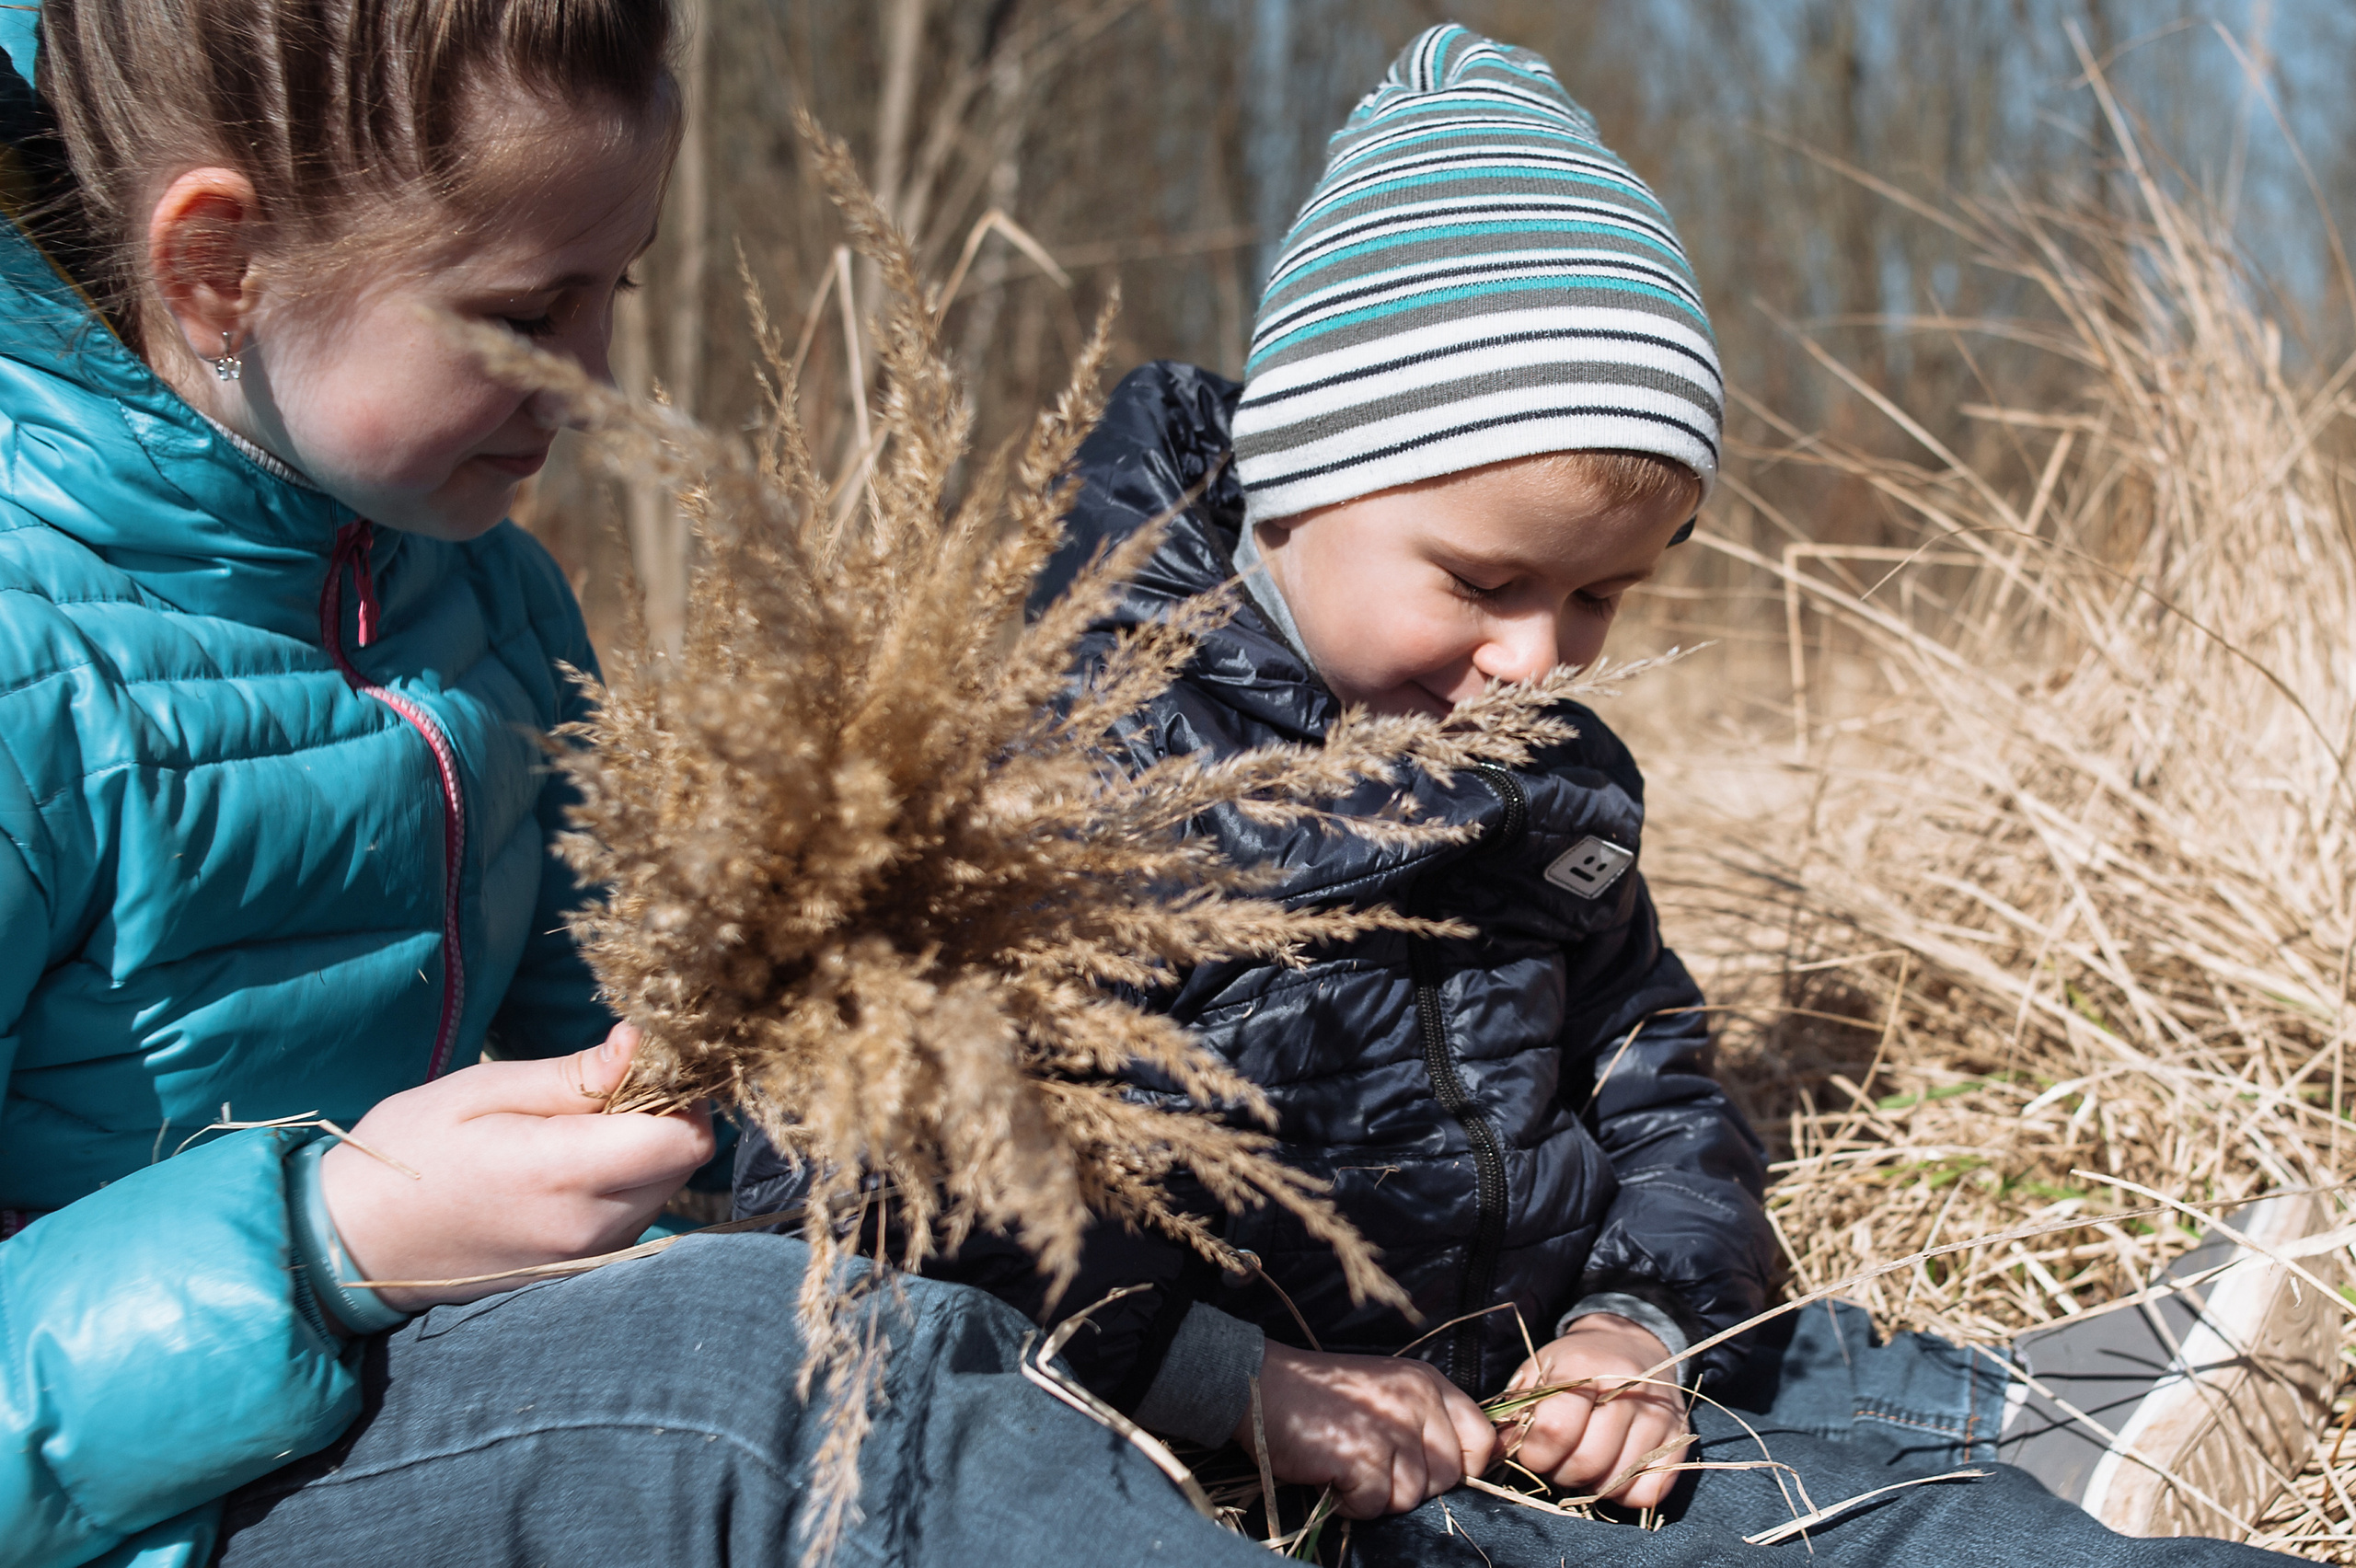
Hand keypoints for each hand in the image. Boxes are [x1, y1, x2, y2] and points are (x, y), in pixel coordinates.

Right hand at [320, 1022, 713, 1312]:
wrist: (356, 1242)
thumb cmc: (410, 1153)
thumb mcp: (484, 1090)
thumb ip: (574, 1075)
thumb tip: (641, 1045)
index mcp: (563, 1176)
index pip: (684, 1139)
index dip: (681, 1092)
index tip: (642, 1062)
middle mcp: (590, 1227)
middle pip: (681, 1162)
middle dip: (664, 1113)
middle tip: (607, 1084)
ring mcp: (588, 1256)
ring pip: (663, 1188)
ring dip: (644, 1147)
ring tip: (578, 1125)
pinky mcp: (581, 1269)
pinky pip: (635, 1214)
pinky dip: (624, 1179)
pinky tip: (572, 1161)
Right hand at [1240, 1341, 1497, 1518]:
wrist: (1259, 1384)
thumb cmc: (1321, 1396)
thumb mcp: (1388, 1391)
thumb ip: (1427, 1421)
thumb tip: (1461, 1471)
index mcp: (1428, 1383)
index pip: (1482, 1440)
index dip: (1463, 1467)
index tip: (1427, 1467)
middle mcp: (1417, 1402)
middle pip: (1448, 1478)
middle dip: (1410, 1484)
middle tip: (1370, 1463)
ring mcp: (1391, 1429)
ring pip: (1411, 1497)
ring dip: (1377, 1494)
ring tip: (1346, 1465)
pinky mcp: (1362, 1456)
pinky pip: (1375, 1505)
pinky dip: (1350, 1502)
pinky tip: (1331, 1475)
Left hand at [1495, 1314, 1689, 1507]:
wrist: (1630, 1345)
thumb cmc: (1575, 1365)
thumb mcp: (1539, 1371)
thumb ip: (1517, 1409)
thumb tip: (1498, 1448)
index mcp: (1584, 1367)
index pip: (1554, 1431)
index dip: (1535, 1452)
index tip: (1532, 1449)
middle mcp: (1628, 1389)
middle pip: (1586, 1462)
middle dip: (1561, 1472)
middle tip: (1557, 1460)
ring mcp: (1659, 1416)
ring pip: (1616, 1481)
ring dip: (1591, 1484)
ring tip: (1584, 1461)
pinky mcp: (1679, 1440)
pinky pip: (1650, 1493)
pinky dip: (1626, 1494)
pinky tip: (1613, 1471)